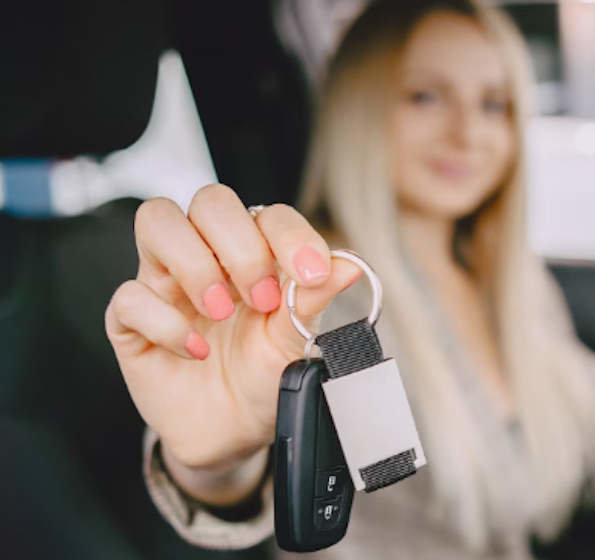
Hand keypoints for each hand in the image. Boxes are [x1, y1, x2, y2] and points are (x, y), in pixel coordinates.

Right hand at [105, 185, 360, 502]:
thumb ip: (314, 300)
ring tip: (221, 312)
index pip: (266, 213)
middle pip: (210, 202)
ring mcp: (165, 282)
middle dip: (240, 245)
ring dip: (194, 264)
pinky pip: (130, 297)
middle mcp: (208, 255)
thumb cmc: (264, 376)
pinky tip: (195, 351)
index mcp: (255, 253)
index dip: (289, 234)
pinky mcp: (131, 321)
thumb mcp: (295, 341)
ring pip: (157, 221)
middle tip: (263, 299)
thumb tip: (349, 265)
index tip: (311, 273)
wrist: (233, 433)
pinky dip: (165, 322)